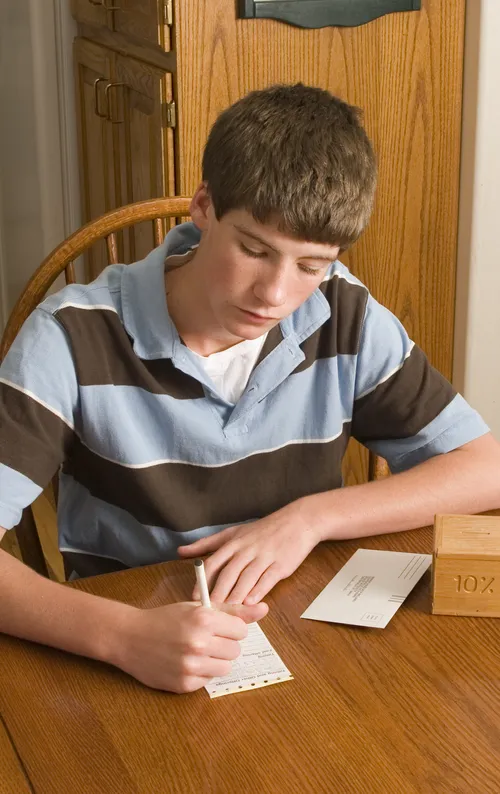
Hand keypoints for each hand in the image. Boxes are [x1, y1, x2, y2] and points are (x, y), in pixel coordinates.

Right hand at [112, 600, 267, 692]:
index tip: (217, 627)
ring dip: (215, 661)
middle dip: (224, 645)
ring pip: (225, 668)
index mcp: (203, 618)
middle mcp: (199, 642)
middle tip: (205, 639)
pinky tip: (185, 663)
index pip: (241, 630)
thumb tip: (265, 609)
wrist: (130, 637)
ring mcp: (191, 666)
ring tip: (196, 652)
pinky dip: (201, 673)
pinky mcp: (184, 684)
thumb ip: (232, 611)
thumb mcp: (197, 607)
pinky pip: (208, 681)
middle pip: (235, 650)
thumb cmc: (165, 619)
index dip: (230, 628)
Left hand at [177, 501, 319, 604]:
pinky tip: (251, 603)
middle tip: (209, 611)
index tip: (195, 598)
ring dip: (236, 596)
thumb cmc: (263, 530)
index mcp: (234, 542)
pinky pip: (267, 579)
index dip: (203, 581)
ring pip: (247, 578)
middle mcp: (247, 549)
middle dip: (218, 593)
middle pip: (229, 573)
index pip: (214, 563)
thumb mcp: (233, 532)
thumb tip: (181, 552)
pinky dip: (259, 591)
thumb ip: (207, 544)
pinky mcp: (280, 564)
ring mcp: (264, 556)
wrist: (297, 522)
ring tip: (227, 612)